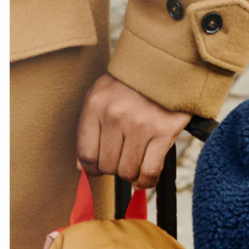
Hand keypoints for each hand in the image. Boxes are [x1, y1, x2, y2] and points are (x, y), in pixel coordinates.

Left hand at [76, 74, 191, 188]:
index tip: (98, 169)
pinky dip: (146, 181)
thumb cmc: (131, 86)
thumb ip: (89, 129)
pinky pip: (150, 170)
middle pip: (107, 165)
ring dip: (131, 175)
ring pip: (128, 171)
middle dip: (113, 170)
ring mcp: (141, 125)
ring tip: (135, 165)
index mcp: (96, 105)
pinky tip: (145, 177)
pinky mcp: (164, 132)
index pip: (86, 153)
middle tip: (121, 161)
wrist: (166, 67)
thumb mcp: (101, 97)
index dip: (91, 169)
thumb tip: (82, 167)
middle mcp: (116, 115)